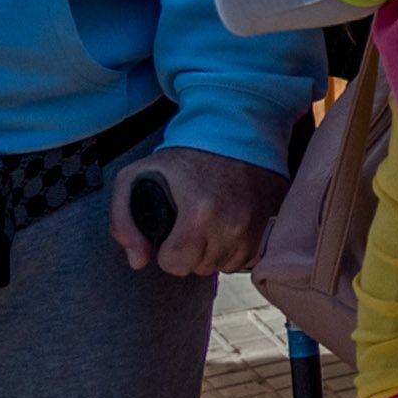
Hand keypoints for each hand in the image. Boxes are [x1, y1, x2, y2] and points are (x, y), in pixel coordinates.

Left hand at [110, 146, 281, 274]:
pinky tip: (233, 221)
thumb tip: (138, 260)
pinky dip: (240, 245)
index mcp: (199, 212)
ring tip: (214, 220)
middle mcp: (234, 223)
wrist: (237, 131)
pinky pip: (252, 256)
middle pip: (202, 267)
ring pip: (228, 264)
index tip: (173, 232)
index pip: (176, 264)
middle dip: (193, 250)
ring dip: (217, 250)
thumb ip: (122, 222)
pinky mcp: (275, 224)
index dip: (168, 251)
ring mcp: (259, 226)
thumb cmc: (184, 156)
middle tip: (193, 221)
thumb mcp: (136, 177)